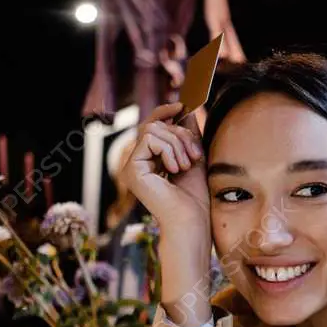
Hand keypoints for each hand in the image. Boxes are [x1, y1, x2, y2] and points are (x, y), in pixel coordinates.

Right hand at [117, 102, 208, 234]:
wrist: (192, 220)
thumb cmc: (195, 197)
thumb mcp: (193, 157)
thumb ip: (187, 134)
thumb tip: (185, 108)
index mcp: (148, 160)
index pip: (151, 125)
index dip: (164, 112)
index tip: (182, 106)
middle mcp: (136, 162)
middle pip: (154, 125)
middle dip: (179, 133)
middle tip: (194, 155)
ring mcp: (131, 166)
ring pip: (152, 130)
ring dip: (177, 144)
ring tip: (186, 164)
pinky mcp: (132, 170)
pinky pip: (149, 140)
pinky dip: (168, 150)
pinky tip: (175, 168)